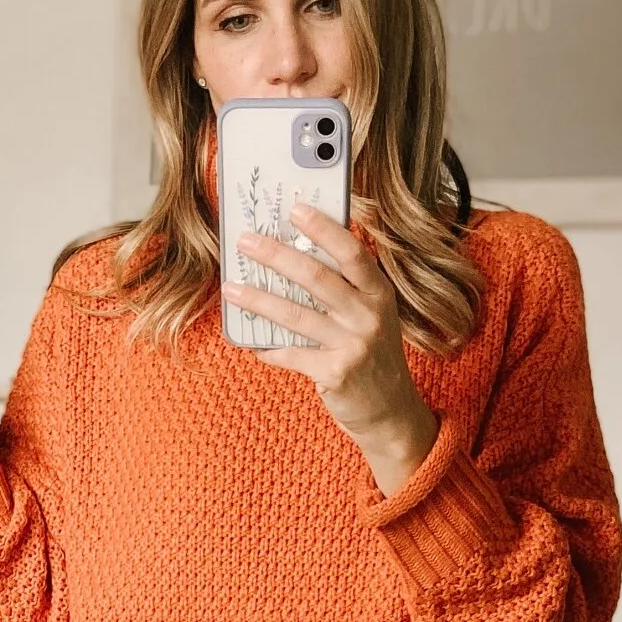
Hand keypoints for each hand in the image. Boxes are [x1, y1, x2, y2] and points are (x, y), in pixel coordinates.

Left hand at [220, 203, 439, 494]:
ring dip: (259, 300)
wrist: (390, 411)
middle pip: (317, 278)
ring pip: (296, 315)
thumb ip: (346, 289)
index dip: (323, 229)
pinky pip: (290, 354)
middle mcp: (369, 316)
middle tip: (246, 241)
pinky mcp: (335, 373)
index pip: (351, 253)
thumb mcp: (372, 316)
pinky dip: (267, 348)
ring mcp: (353, 345)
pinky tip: (251, 342)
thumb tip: (295, 253)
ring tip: (231, 288)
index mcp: (379, 294)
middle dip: (277, 256)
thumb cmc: (372, 355)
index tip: (294, 210)